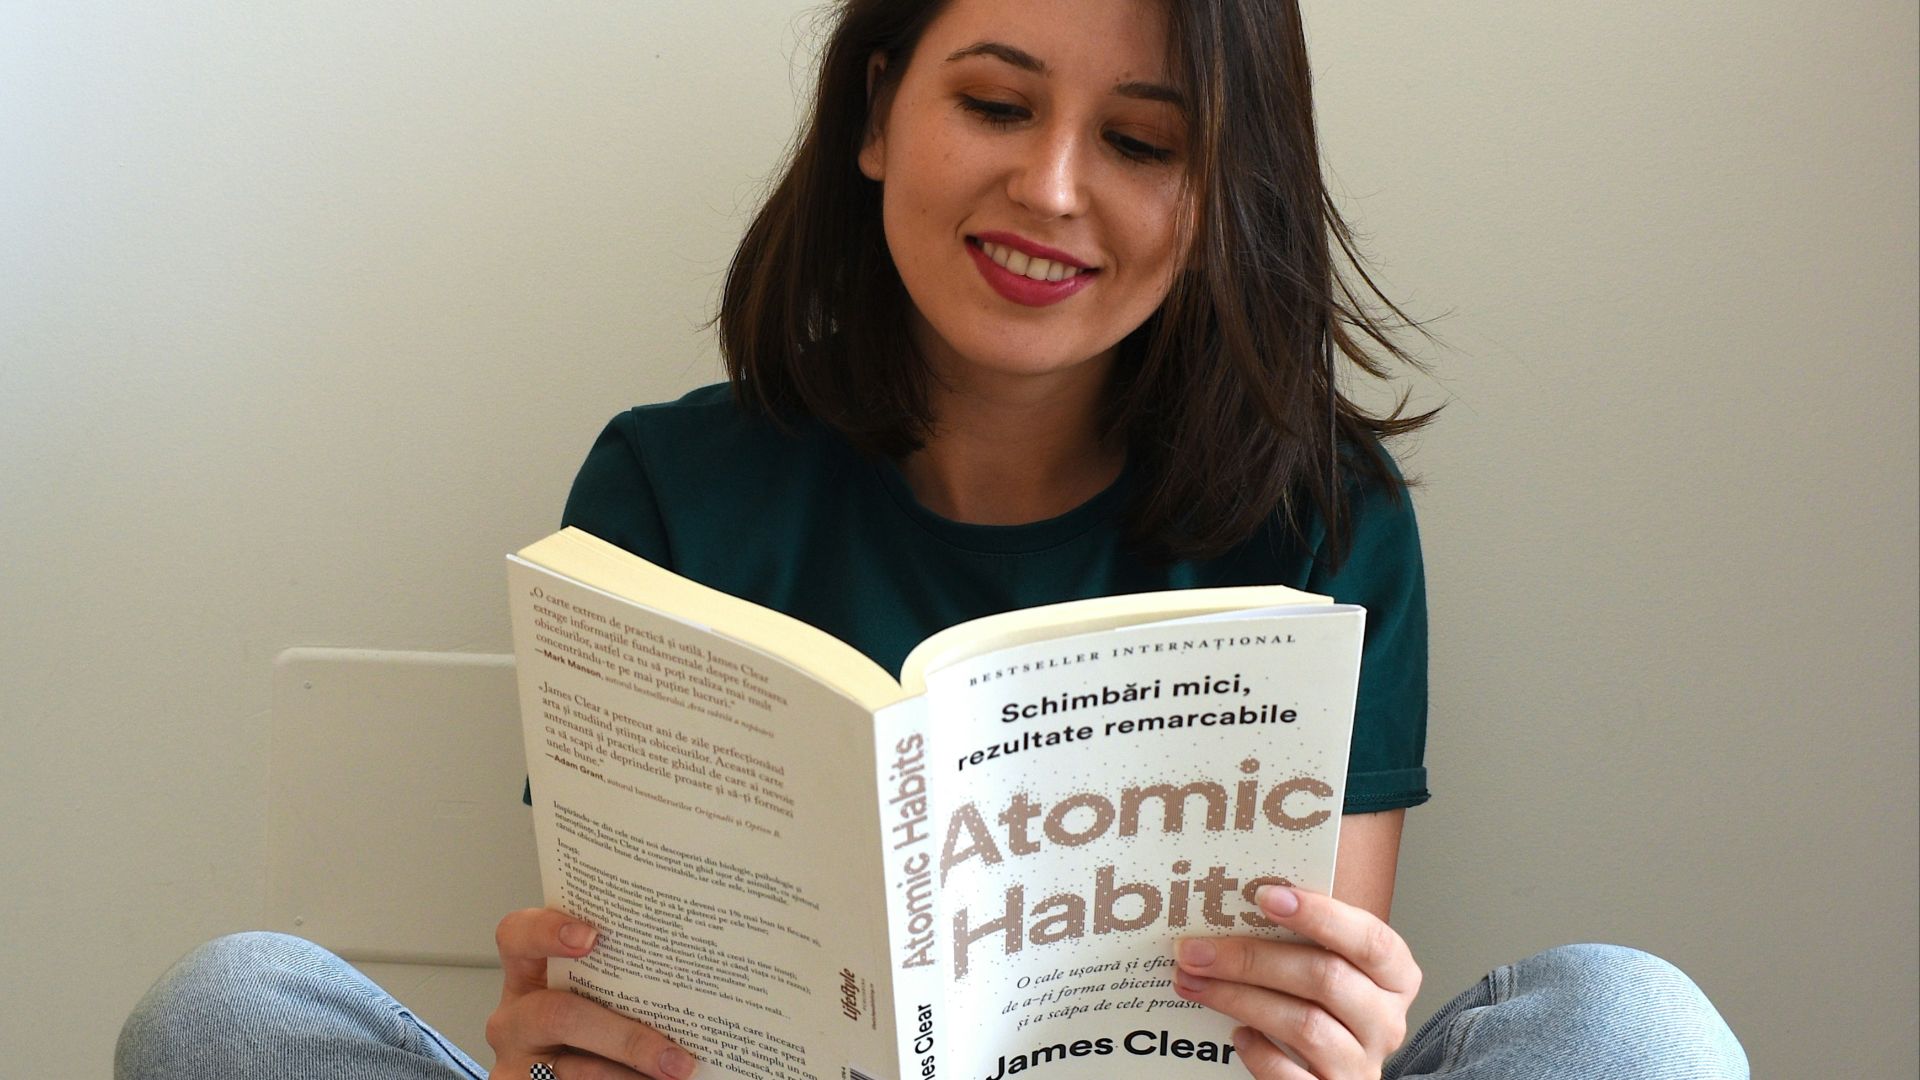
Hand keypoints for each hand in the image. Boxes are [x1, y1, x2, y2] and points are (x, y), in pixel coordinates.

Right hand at [485, 908, 698, 1079]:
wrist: (566, 1076)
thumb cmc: (587, 1027)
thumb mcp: (591, 996)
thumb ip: (617, 979)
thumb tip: (691, 974)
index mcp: (529, 976)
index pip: (518, 936)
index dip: (548, 930)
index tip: (592, 937)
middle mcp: (515, 1018)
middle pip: (559, 1015)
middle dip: (626, 1038)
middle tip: (674, 1057)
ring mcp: (516, 1063)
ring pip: (574, 1070)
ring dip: (632, 1075)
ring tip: (677, 1074)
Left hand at [1172, 886, 1420, 1078]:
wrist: (1329, 1072)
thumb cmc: (1324, 1007)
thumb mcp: (1327, 968)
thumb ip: (1302, 941)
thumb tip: (1232, 906)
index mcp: (1394, 977)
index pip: (1369, 939)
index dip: (1321, 915)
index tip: (1266, 896)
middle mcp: (1384, 1021)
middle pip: (1325, 978)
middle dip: (1252, 959)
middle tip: (1197, 949)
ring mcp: (1361, 1064)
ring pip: (1303, 1024)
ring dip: (1239, 999)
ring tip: (1194, 983)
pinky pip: (1290, 1076)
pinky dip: (1259, 1053)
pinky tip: (1237, 1035)